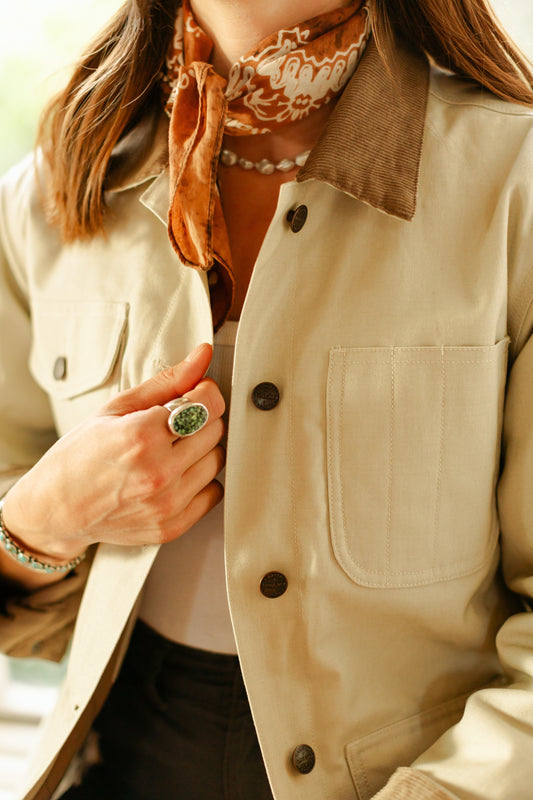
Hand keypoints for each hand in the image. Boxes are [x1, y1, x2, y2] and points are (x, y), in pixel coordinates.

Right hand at [2, 343, 224, 561]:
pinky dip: (200, 481)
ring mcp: (166, 504)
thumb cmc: (80, 455)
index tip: (195, 394)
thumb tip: (203, 355)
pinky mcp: (172, 527)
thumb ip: (167, 381)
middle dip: (200, 420)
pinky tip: (174, 475)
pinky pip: (214, 493)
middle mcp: (158, 472)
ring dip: (201, 451)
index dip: (205, 393)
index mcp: (141, 436)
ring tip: (169, 451)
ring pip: (217, 460)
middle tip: (173, 425)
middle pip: (215, 430)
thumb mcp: (117, 407)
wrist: (57, 509)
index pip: (209, 404)